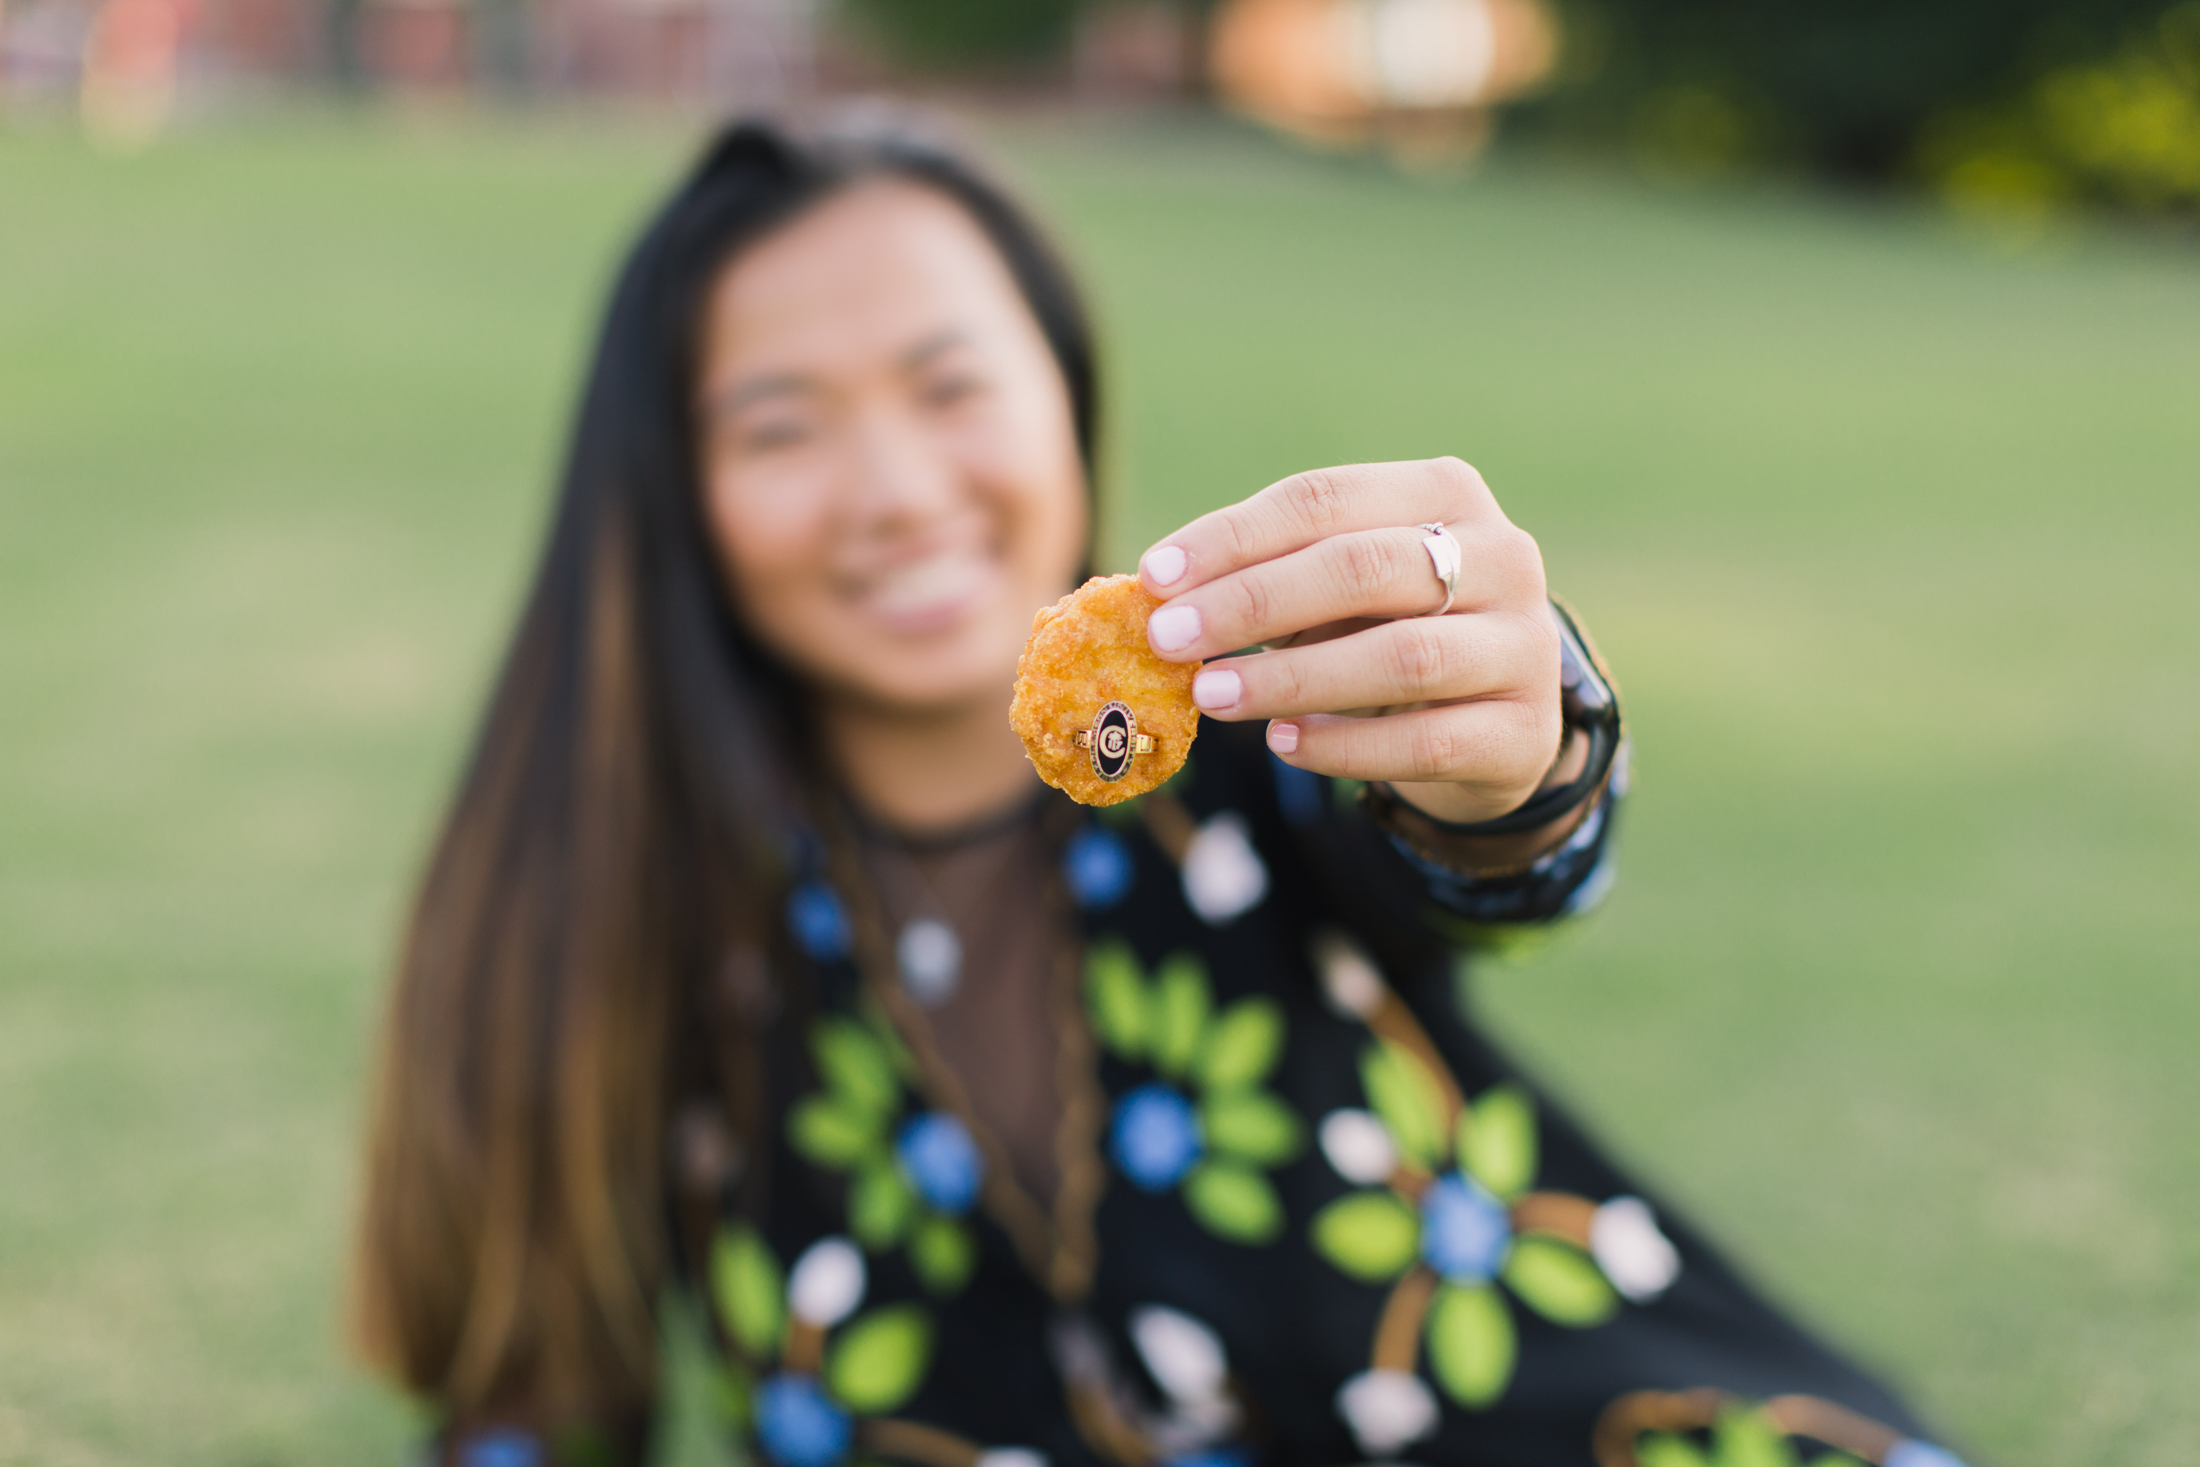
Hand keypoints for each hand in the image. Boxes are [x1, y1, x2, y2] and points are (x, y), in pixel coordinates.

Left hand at [1138, 458, 1562, 825]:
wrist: (1498, 727)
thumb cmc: (1391, 633)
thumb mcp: (1340, 593)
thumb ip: (1269, 581)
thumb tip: (1158, 599)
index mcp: (1447, 494)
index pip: (1324, 500)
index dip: (1233, 537)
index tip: (1154, 577)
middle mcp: (1503, 557)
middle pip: (1362, 568)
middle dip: (1252, 602)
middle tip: (1169, 639)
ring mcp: (1524, 646)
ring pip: (1401, 656)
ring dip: (1291, 676)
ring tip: (1211, 694)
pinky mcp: (1525, 732)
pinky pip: (1425, 741)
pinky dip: (1344, 744)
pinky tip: (1282, 744)